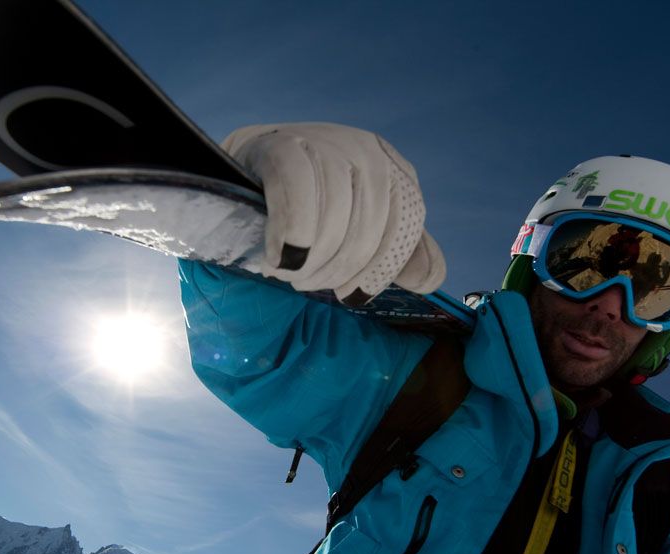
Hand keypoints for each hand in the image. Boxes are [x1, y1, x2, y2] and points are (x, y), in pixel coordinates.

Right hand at [222, 122, 445, 304]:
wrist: (241, 177)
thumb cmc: (306, 212)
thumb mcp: (357, 229)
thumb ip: (395, 252)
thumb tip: (428, 281)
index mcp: (391, 169)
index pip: (407, 223)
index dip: (381, 267)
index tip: (353, 295)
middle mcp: (366, 150)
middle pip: (370, 223)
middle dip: (339, 267)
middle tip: (308, 284)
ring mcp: (325, 142)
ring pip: (335, 215)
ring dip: (311, 259)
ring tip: (290, 273)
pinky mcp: (282, 145)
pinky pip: (298, 197)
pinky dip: (292, 235)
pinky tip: (279, 257)